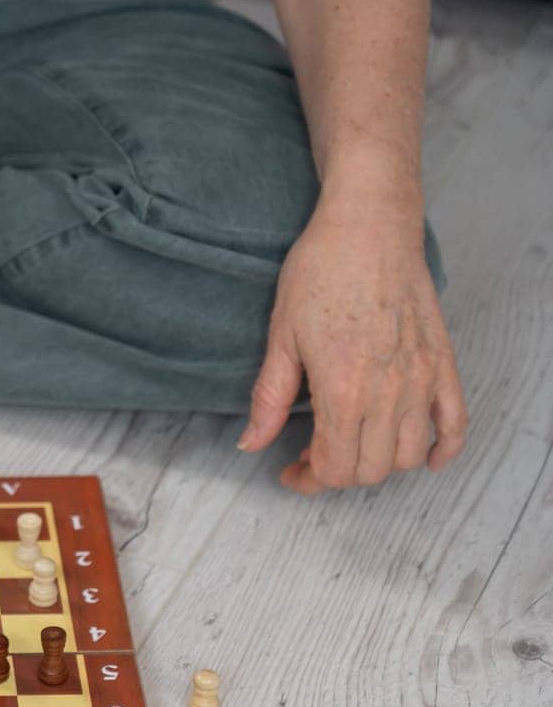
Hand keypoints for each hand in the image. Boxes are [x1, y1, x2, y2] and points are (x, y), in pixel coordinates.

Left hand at [238, 200, 466, 492]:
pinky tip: (425, 457)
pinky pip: (455, 423)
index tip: (290, 471)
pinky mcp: (442, 362)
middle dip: (337, 473)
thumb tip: (250, 443)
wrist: (368, 227)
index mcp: (343, 389)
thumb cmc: (319, 273)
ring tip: (352, 442)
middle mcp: (388, 392)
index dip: (309, 480)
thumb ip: (270, 398)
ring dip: (379, 463)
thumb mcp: (281, 337)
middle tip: (312, 453)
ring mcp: (421, 378)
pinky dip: (443, 449)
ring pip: (409, 455)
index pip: (334, 467)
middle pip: (371, 470)